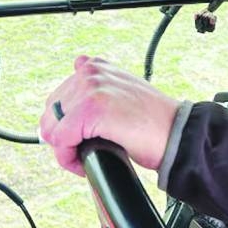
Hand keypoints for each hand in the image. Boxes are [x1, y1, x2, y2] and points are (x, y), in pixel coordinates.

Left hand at [39, 55, 180, 176]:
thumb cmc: (153, 121)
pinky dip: (69, 158)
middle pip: (50, 115)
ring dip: (66, 150)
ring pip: (52, 129)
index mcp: (95, 66)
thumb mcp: (122, 90)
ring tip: (88, 157)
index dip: (66, 126)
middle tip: (86, 152)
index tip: (84, 139)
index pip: (57, 100)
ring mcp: (90, 89)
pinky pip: (61, 140)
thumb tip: (77, 64)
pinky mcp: (91, 109)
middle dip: (64, 138)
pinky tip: (87, 162)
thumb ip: (98, 81)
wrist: (177, 134)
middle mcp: (90, 72)